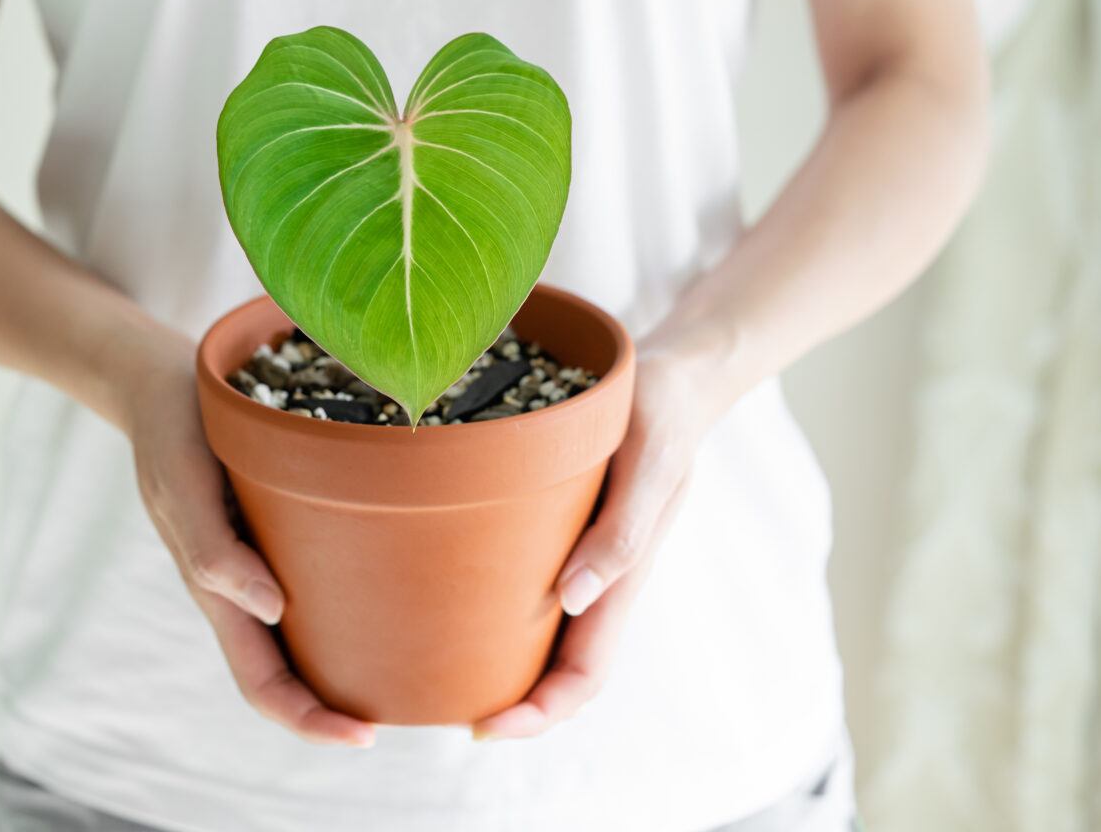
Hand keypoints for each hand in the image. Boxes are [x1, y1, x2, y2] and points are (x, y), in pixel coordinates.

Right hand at [111, 325, 376, 747]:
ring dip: (351, 659)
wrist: (163, 380)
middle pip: (295, 672)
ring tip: (417, 662)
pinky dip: (354, 598)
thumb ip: (213, 549)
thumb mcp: (183, 484)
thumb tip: (271, 609)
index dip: (310, 721)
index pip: (264, 684)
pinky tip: (397, 586)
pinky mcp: (282, 525)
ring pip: (310, 631)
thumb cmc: (172, 431)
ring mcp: (265, 559)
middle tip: (413, 708)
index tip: (364, 736)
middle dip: (343, 705)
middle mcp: (247, 587)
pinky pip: (319, 578)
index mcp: (220, 594)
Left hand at [471, 324, 735, 739]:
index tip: (486, 727)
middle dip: (506, 701)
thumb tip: (573, 598)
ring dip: (494, 658)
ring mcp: (576, 555)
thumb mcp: (650, 462)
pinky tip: (443, 590)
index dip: (541, 713)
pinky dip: (488, 602)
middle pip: (553, 667)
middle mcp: (595, 579)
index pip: (585, 675)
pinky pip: (523, 580)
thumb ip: (623, 529)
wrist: (672, 373)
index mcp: (622, 579)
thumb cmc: (662, 414)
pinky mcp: (557, 525)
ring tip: (429, 664)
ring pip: (536, 631)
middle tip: (438, 707)